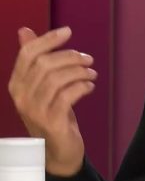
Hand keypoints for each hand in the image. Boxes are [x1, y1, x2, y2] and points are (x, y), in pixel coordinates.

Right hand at [7, 27, 96, 175]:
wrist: (58, 149)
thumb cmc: (52, 112)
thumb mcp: (43, 85)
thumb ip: (35, 60)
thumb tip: (24, 30)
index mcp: (16, 84)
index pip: (27, 54)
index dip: (48, 39)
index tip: (68, 31)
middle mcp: (21, 96)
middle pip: (45, 64)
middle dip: (70, 56)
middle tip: (88, 59)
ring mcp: (35, 110)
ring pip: (57, 79)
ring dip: (80, 71)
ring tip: (92, 73)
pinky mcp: (51, 121)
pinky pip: (67, 96)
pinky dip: (82, 86)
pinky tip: (90, 85)